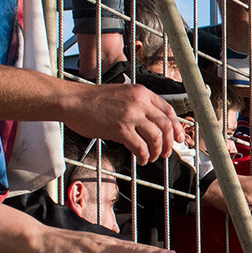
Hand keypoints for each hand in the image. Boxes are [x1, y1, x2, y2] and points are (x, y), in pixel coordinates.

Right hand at [62, 83, 183, 163]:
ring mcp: (130, 115)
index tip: (179, 137)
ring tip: (152, 157)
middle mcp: (139, 102)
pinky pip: (140, 147)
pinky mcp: (119, 128)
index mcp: (141, 92)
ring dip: (157, 151)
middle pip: (165, 125)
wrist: (73, 101)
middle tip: (168, 152)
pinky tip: (141, 160)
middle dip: (170, 142)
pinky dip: (143, 156)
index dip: (176, 127)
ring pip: (156, 137)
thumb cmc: (93, 100)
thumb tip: (152, 124)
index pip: (168, 111)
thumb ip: (139, 105)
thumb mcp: (122, 95)